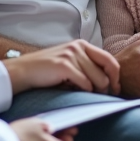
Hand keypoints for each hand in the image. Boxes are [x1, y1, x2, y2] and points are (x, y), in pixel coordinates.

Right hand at [4, 40, 120, 95]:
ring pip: (97, 79)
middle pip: (107, 71)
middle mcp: (78, 47)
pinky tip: (72, 91)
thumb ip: (86, 66)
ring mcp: (71, 55)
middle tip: (101, 96)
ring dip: (93, 91)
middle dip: (107, 87)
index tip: (115, 88)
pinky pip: (85, 83)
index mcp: (82, 44)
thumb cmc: (47, 71)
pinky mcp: (64, 65)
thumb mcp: (70, 62)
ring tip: (82, 93)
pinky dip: (83, 91)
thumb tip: (108, 81)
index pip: (109, 59)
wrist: (23, 71)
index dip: (116, 76)